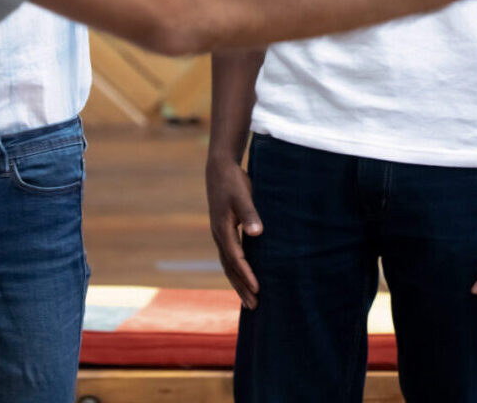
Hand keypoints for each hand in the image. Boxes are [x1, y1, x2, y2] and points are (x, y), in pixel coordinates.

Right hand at [206, 154, 262, 307]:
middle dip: (241, 287)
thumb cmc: (233, 182)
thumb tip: (257, 233)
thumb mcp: (242, 195)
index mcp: (223, 229)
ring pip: (228, 265)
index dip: (247, 274)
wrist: (219, 169)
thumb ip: (250, 214)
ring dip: (238, 282)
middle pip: (230, 267)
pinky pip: (230, 256)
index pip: (236, 258)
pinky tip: (245, 276)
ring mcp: (220, 234)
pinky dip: (236, 270)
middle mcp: (219, 236)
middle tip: (254, 306)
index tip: (258, 288)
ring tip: (249, 300)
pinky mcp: (224, 231)